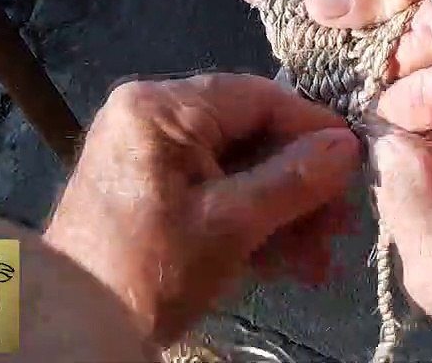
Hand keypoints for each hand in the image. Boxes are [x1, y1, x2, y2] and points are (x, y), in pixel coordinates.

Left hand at [43, 74, 360, 344]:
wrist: (72, 333)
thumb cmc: (148, 270)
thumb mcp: (231, 225)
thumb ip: (294, 179)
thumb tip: (350, 145)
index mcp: (161, 108)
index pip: (258, 97)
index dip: (314, 128)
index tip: (358, 160)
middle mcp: (152, 119)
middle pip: (252, 136)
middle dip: (302, 184)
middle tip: (342, 223)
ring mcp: (150, 157)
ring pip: (240, 170)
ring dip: (286, 213)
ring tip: (323, 258)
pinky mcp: (152, 193)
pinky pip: (217, 193)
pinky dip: (253, 225)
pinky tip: (292, 264)